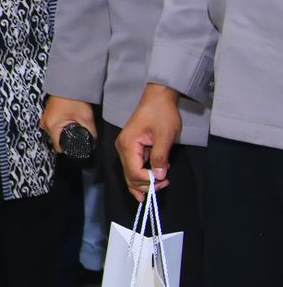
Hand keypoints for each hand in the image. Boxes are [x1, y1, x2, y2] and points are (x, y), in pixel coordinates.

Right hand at [41, 95, 97, 154]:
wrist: (68, 84)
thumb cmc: (75, 98)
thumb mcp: (86, 118)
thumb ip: (91, 134)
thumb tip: (93, 143)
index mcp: (52, 126)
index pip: (60, 148)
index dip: (71, 149)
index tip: (79, 145)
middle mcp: (45, 124)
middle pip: (57, 141)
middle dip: (68, 140)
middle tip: (79, 132)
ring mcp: (45, 119)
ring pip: (56, 134)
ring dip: (65, 133)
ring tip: (74, 124)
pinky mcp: (47, 115)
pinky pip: (54, 127)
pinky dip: (62, 126)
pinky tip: (69, 120)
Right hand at [116, 84, 182, 200]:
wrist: (158, 99)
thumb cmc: (162, 114)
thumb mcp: (164, 136)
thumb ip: (160, 157)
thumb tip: (158, 176)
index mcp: (128, 144)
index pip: (134, 172)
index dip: (148, 181)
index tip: (164, 181)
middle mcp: (122, 148)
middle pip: (129, 175)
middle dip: (145, 185)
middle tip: (164, 185)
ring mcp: (124, 148)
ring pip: (129, 173)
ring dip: (142, 183)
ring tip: (157, 187)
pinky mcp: (130, 147)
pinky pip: (132, 166)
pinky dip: (139, 176)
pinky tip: (145, 185)